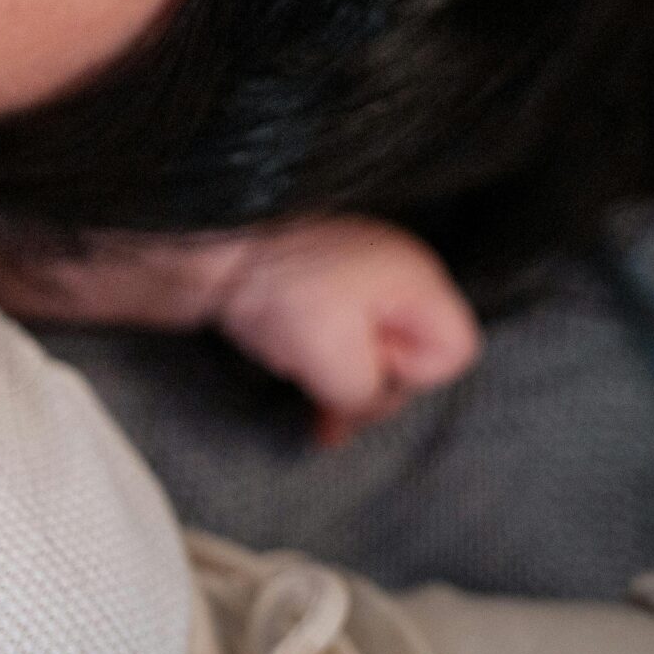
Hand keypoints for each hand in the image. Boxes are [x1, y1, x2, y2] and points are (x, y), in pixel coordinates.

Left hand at [211, 217, 481, 446]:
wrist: (199, 246)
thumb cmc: (277, 292)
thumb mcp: (341, 366)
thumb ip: (370, 400)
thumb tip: (355, 407)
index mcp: (415, 277)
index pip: (454, 351)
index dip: (410, 375)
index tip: (362, 367)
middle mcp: (388, 270)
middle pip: (407, 354)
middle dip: (364, 381)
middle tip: (320, 382)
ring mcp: (345, 273)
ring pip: (361, 349)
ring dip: (330, 373)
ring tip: (292, 363)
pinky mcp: (304, 281)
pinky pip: (325, 333)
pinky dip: (306, 354)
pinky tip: (278, 354)